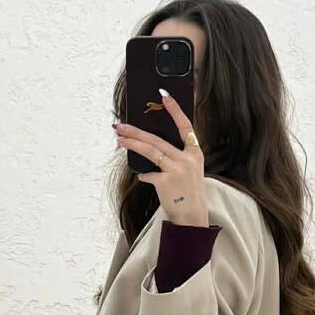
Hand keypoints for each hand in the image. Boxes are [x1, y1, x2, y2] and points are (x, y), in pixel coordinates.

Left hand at [113, 89, 208, 226]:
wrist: (192, 218)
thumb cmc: (188, 193)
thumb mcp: (190, 171)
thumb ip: (176, 158)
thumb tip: (151, 148)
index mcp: (195, 153)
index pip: (185, 126)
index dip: (175, 110)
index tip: (164, 95)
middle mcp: (187, 159)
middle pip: (157, 140)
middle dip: (136, 131)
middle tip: (120, 125)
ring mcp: (177, 170)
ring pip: (149, 151)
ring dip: (132, 144)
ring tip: (119, 139)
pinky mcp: (166, 181)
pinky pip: (149, 174)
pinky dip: (144, 175)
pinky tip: (141, 176)